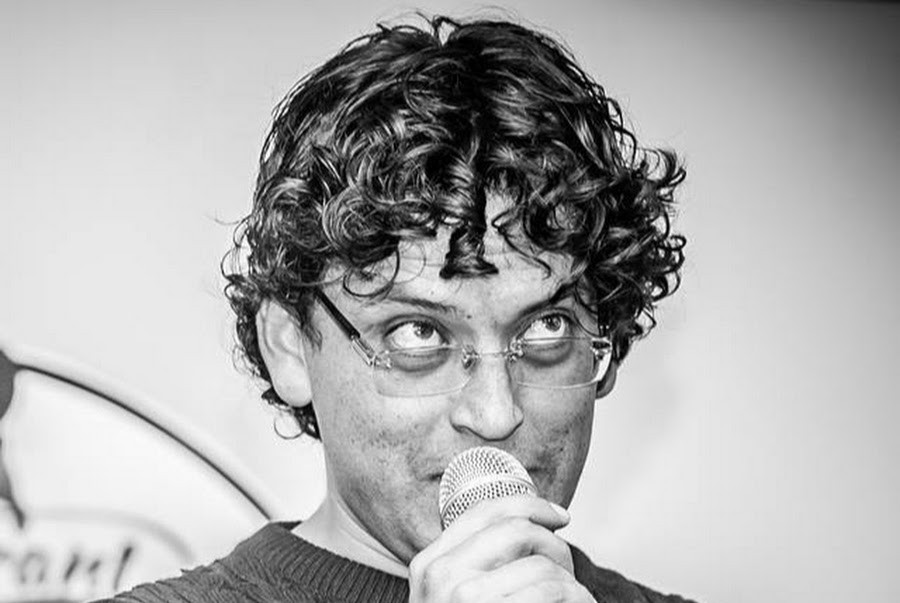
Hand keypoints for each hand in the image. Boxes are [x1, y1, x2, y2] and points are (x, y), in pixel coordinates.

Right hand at [408, 495, 595, 602]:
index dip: (530, 504)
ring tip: (575, 600)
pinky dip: (576, 598)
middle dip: (555, 545)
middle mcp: (441, 576)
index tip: (559, 517)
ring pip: (542, 563)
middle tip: (568, 571)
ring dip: (571, 581)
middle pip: (518, 529)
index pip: (485, 511)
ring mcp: (465, 598)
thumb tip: (534, 522)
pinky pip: (551, 590)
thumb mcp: (455, 599)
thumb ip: (475, 566)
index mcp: (429, 564)